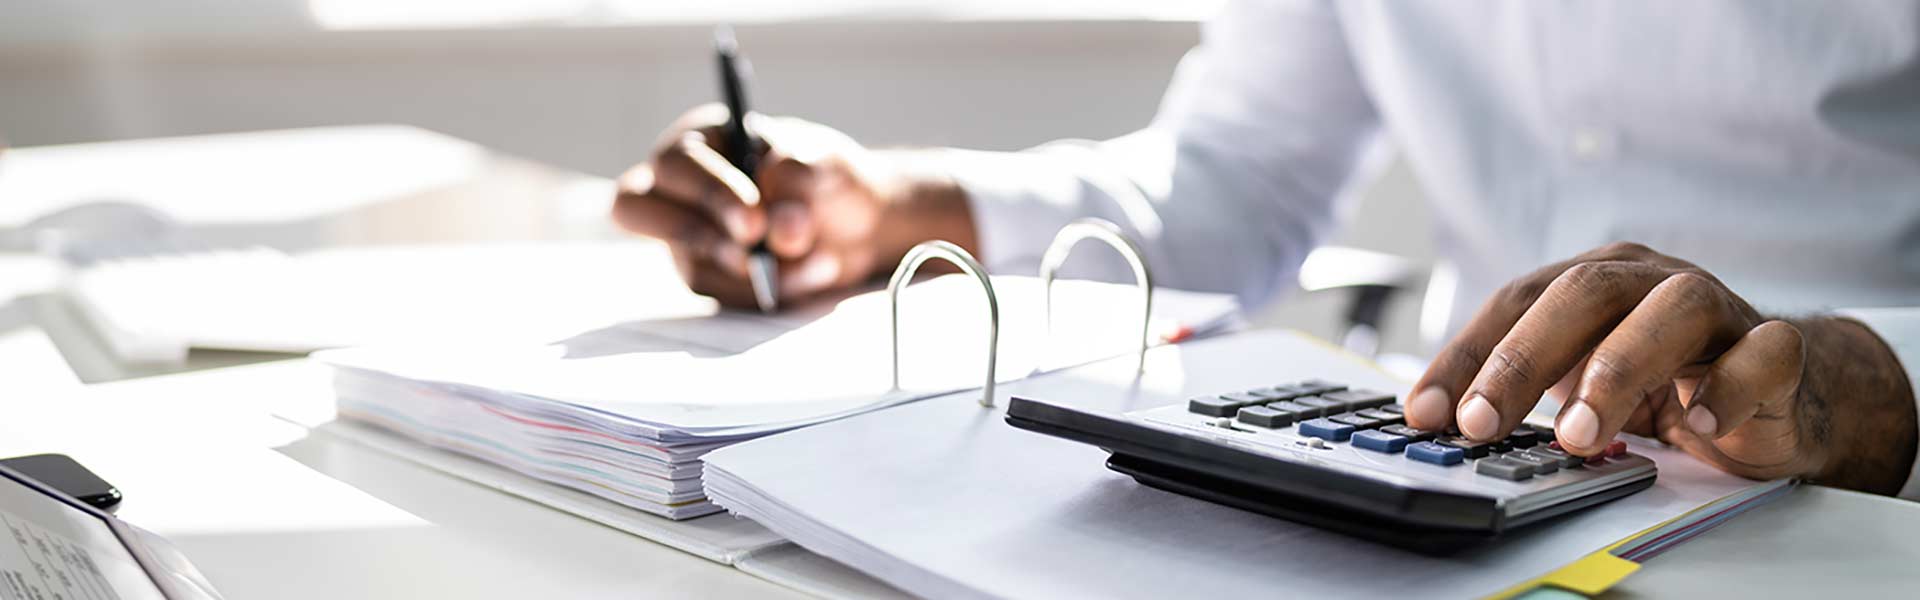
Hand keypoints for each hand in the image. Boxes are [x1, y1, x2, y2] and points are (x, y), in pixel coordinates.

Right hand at [613, 105, 974, 307]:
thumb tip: (780, 227)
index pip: (674, 165)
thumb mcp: (828, 162)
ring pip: (691, 264)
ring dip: (756, 271)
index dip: (708, 193)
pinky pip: (724, 296)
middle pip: (634, 207)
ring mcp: (688, 237)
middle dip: (695, 232)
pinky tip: (818, 271)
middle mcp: (680, 188)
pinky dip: (774, 291)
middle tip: (753, 246)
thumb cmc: (831, 178)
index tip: (755, 221)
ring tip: (821, 258)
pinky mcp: (710, 278)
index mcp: (702, 141)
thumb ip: (802, 179)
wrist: (858, 224)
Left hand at [1406, 242, 1916, 492]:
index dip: (1465, 357)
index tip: (1426, 413)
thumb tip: (1442, 422)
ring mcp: (1717, 307)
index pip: (1514, 302)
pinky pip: (1761, 354)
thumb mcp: (1580, 382)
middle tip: (1482, 421)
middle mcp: (1648, 280)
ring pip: (1670, 312)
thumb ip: (1524, 392)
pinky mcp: (1776, 347)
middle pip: (1581, 295)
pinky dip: (1728, 388)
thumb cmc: (1664, 381)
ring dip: (1616, 372)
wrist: (1776, 394)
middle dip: (1521, 360)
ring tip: (1578, 435)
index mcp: (1592, 280)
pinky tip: (1696, 424)